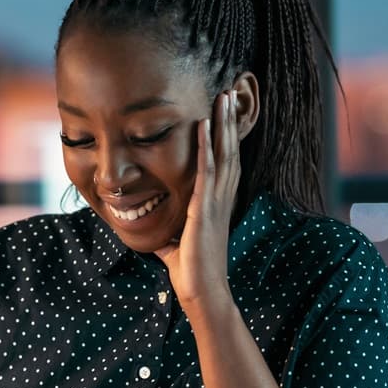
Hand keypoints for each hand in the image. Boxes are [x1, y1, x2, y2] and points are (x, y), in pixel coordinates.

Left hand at [155, 90, 240, 310]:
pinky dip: (206, 147)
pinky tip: (205, 126)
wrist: (201, 293)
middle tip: (230, 93)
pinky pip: (206, 172)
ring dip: (223, 125)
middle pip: (230, 152)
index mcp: (216, 204)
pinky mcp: (204, 209)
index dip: (227, 139)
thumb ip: (169, 235)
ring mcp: (215, 202)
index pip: (224, 164)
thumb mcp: (176, 246)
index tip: (226, 115)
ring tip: (223, 98)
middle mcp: (221, 199)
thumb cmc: (191, 272)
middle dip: (230, 122)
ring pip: (223, 155)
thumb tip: (157, 235)